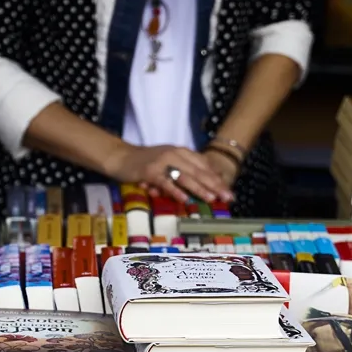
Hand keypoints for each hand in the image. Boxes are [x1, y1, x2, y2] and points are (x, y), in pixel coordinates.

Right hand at [106, 143, 232, 202]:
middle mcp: (175, 154)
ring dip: (199, 188)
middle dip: (215, 185)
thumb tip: (209, 183)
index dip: (218, 180)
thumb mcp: (170, 162)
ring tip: (211, 198)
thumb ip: (187, 170)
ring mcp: (162, 162)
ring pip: (185, 176)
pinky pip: (165, 182)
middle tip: (227, 197)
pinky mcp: (150, 171)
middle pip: (198, 171)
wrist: (121, 157)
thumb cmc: (147, 163)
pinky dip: (175, 191)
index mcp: (182, 152)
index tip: (229, 192)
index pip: (205, 166)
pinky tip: (184, 199)